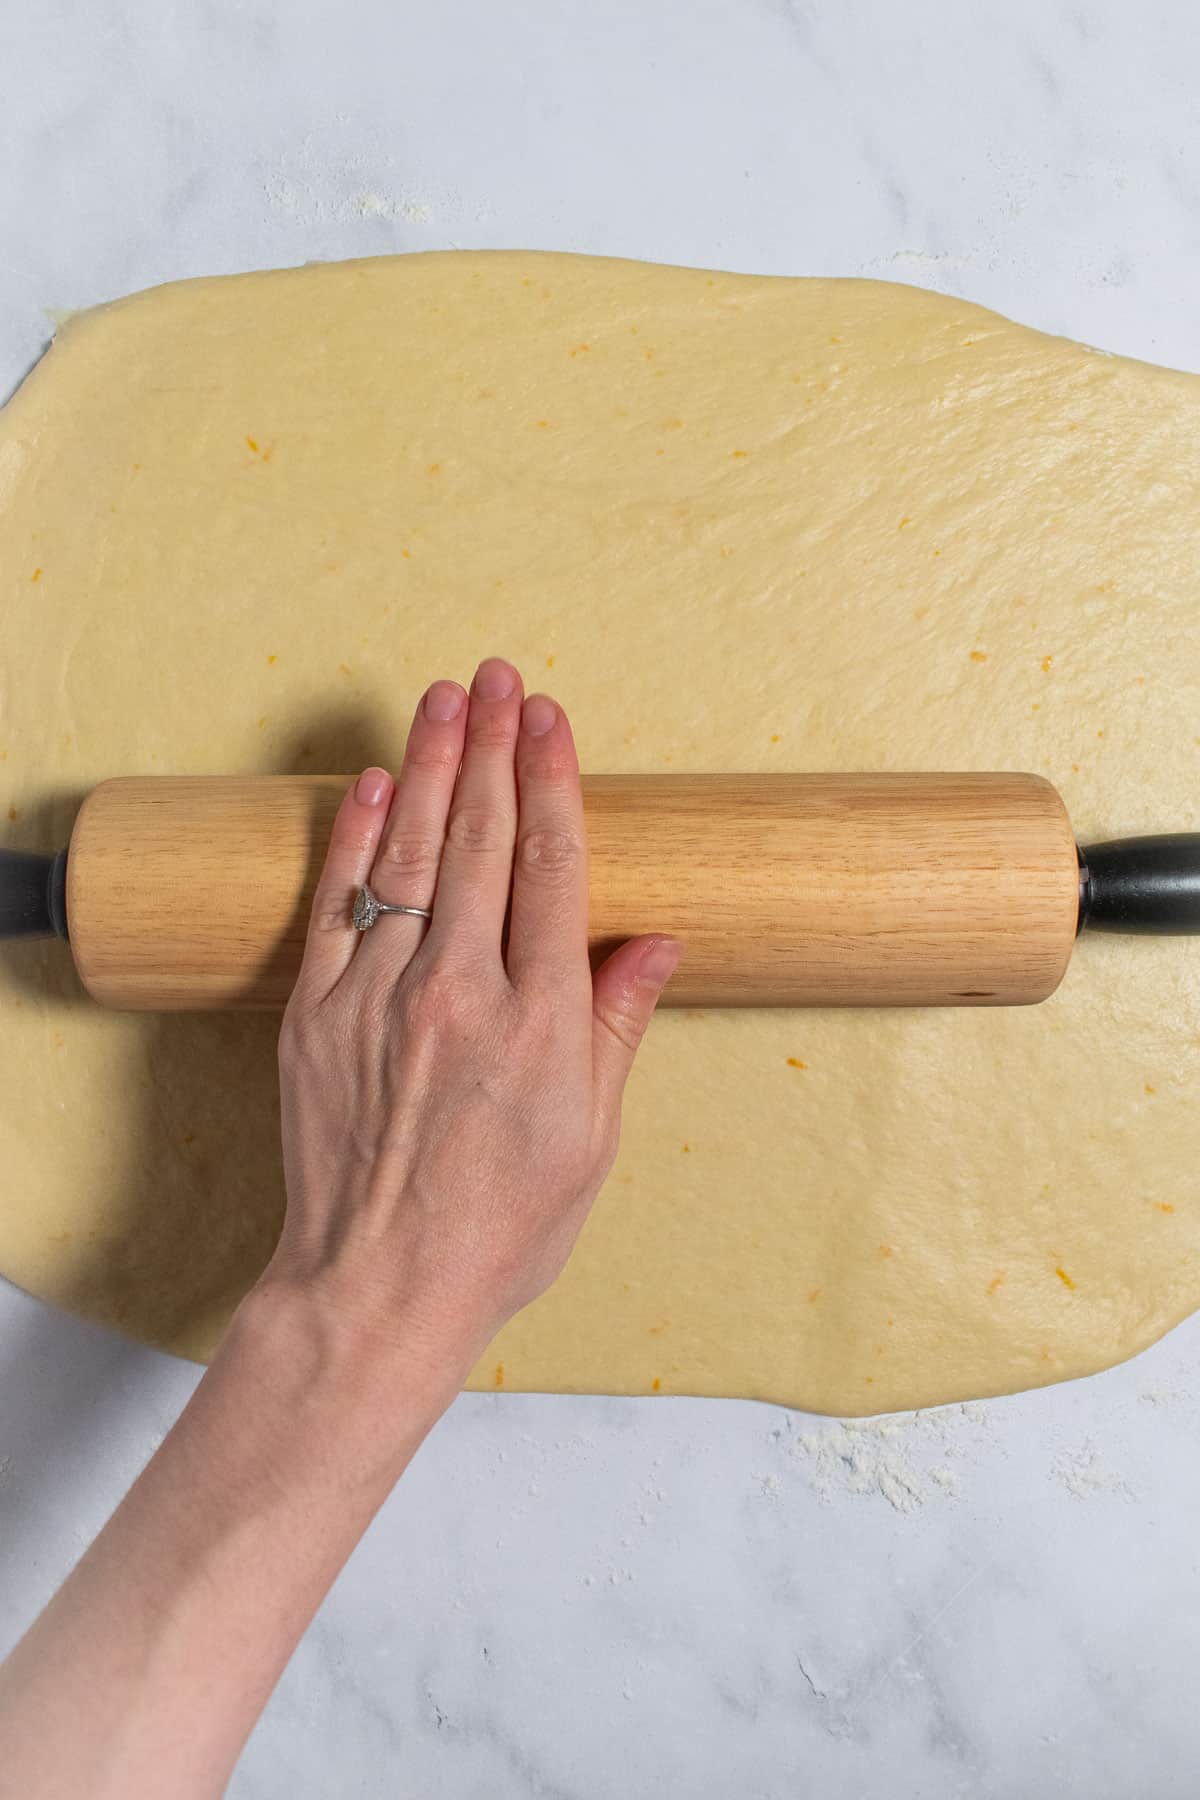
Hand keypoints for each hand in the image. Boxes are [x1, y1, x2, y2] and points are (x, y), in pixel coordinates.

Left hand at [264, 657, 679, 1391]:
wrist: (376, 1286)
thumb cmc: (499, 1228)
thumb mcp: (591, 1140)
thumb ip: (617, 1026)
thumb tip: (655, 939)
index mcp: (539, 1024)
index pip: (550, 870)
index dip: (553, 783)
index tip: (552, 719)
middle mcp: (457, 993)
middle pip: (479, 840)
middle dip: (493, 747)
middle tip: (499, 676)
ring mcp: (377, 998)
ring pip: (406, 854)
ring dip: (427, 766)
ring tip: (444, 698)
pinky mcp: (316, 1014)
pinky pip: (336, 904)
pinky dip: (351, 838)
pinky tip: (366, 783)